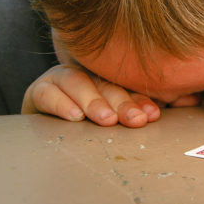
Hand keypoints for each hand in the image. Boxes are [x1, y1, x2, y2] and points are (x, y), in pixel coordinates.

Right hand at [21, 64, 161, 126]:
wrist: (43, 130)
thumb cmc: (85, 126)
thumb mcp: (111, 118)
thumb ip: (134, 114)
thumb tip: (165, 114)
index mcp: (108, 77)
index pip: (127, 86)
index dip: (141, 100)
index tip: (152, 116)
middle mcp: (86, 73)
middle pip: (106, 84)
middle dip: (123, 103)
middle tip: (135, 119)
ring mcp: (60, 78)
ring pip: (78, 82)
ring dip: (94, 101)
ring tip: (107, 119)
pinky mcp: (38, 90)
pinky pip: (46, 93)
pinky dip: (61, 104)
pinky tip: (75, 116)